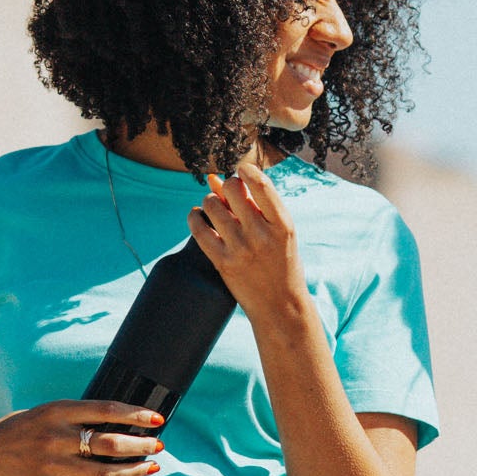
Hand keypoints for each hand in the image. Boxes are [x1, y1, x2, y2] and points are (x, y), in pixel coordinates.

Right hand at [0, 400, 163, 475]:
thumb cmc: (21, 430)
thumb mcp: (46, 412)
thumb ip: (77, 415)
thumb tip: (122, 422)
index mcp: (57, 410)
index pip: (105, 410)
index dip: (135, 415)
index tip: (157, 419)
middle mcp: (56, 436)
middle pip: (110, 443)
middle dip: (141, 445)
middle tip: (158, 445)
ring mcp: (53, 464)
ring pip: (105, 472)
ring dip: (134, 471)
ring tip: (151, 467)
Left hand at [188, 159, 307, 320]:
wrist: (280, 306)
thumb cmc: (280, 263)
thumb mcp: (278, 233)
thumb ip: (255, 205)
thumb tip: (216, 178)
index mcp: (282, 225)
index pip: (260, 184)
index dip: (246, 170)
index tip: (241, 169)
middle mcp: (261, 235)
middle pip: (232, 188)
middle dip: (227, 186)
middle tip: (229, 195)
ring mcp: (241, 249)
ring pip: (211, 205)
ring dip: (210, 201)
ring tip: (216, 209)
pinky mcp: (223, 263)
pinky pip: (198, 228)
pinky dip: (194, 217)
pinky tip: (199, 217)